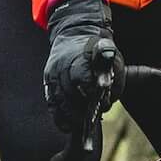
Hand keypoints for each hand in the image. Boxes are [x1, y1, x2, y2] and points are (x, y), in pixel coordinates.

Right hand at [41, 0, 117, 132]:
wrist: (75, 33)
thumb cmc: (98, 50)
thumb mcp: (112, 56)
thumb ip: (113, 78)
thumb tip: (106, 101)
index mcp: (80, 56)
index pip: (82, 75)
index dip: (91, 91)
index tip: (101, 103)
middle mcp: (62, 65)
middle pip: (69, 91)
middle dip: (81, 108)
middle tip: (91, 120)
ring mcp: (52, 73)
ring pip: (59, 99)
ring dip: (70, 115)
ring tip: (80, 125)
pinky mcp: (47, 81)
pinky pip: (51, 102)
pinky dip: (59, 116)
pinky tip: (67, 127)